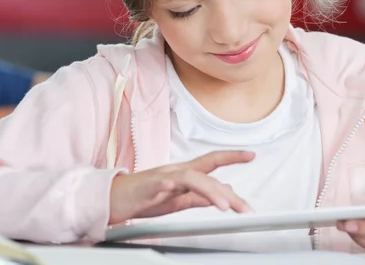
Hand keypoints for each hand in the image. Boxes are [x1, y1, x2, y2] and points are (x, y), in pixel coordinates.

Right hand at [109, 150, 254, 224]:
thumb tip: (224, 193)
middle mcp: (176, 171)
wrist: (113, 198)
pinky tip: (173, 188)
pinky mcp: (146, 187)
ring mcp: (161, 177)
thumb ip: (200, 196)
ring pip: (189, 178)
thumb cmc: (145, 197)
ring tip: (223, 206)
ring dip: (208, 190)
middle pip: (206, 174)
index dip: (232, 157)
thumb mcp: (178, 200)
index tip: (252, 155)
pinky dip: (166, 185)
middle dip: (228, 191)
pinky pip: (158, 184)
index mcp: (185, 173)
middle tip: (245, 208)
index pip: (212, 162)